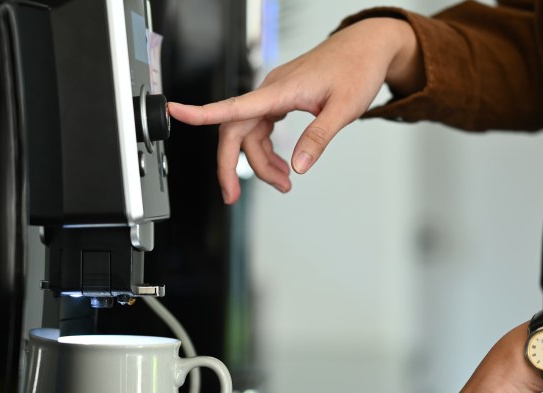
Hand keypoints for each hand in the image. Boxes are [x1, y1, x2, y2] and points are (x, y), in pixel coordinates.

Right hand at [167, 18, 423, 203]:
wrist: (367, 46)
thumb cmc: (356, 69)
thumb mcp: (343, 109)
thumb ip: (318, 138)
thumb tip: (298, 166)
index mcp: (280, 90)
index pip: (232, 105)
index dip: (201, 112)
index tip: (175, 112)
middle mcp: (270, 92)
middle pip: (235, 131)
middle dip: (231, 166)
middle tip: (231, 197)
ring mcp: (274, 96)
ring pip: (250, 135)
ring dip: (260, 163)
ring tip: (283, 184)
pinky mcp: (281, 100)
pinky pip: (262, 129)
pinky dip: (268, 152)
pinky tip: (283, 166)